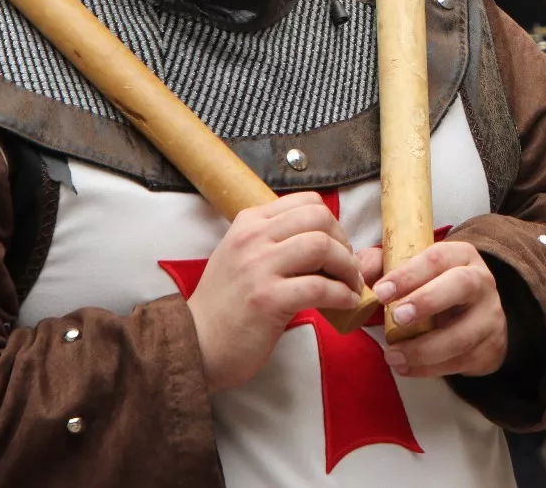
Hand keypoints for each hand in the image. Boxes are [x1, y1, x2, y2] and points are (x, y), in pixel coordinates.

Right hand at [187, 193, 363, 394]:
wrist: (195, 344)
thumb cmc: (227, 305)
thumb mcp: (245, 258)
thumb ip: (279, 242)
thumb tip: (334, 241)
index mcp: (249, 223)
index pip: (307, 201)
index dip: (332, 223)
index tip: (337, 247)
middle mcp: (253, 238)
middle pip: (319, 218)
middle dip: (344, 243)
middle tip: (347, 268)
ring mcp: (258, 267)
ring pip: (322, 247)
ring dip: (347, 268)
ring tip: (350, 287)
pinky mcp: (267, 299)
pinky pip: (320, 287)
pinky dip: (342, 294)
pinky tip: (346, 303)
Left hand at [365, 240, 508, 378]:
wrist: (477, 317)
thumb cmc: (434, 288)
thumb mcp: (412, 271)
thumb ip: (381, 266)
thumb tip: (359, 275)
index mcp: (460, 256)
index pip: (436, 258)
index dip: (408, 274)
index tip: (381, 292)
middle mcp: (481, 282)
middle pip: (461, 286)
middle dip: (427, 301)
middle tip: (396, 317)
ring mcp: (489, 317)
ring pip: (462, 335)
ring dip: (423, 349)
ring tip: (392, 355)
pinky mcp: (489, 348)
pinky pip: (460, 362)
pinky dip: (428, 369)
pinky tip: (405, 367)